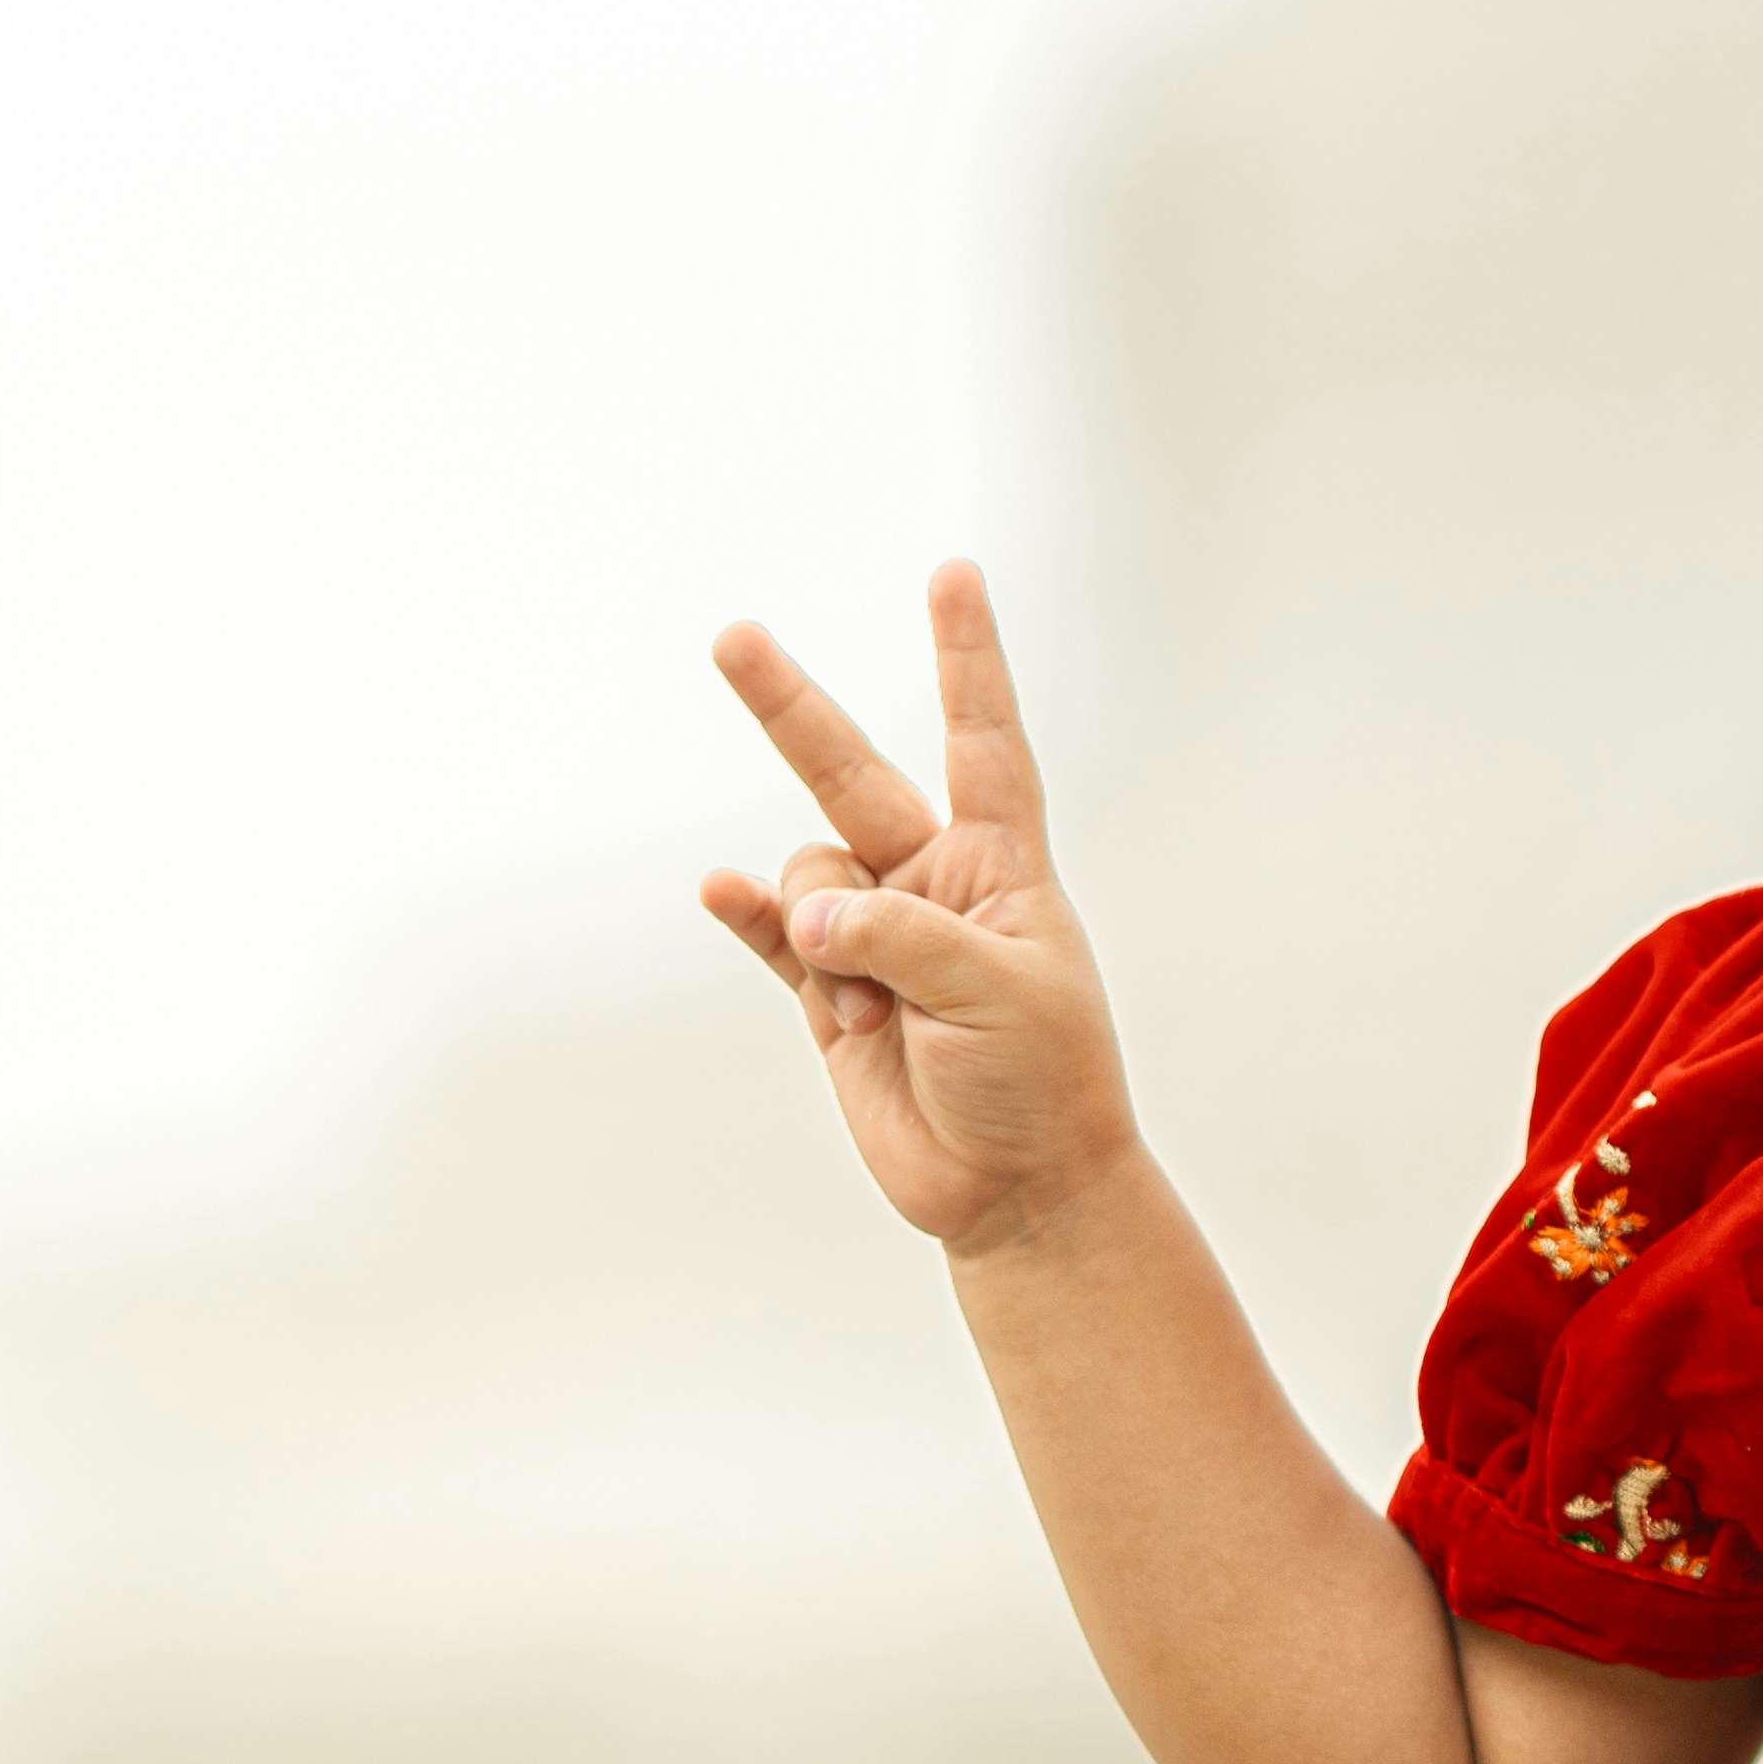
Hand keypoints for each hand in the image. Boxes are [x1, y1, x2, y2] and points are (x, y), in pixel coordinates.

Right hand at [699, 561, 1136, 1253]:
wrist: (1016, 1189)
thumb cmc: (1043, 1083)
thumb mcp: (999, 995)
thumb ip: (900, 939)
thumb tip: (805, 911)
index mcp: (1001, 868)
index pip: (984, 741)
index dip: (967, 659)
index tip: (953, 574)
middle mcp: (931, 885)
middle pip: (851, 776)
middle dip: (791, 709)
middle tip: (731, 637)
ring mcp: (872, 937)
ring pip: (808, 879)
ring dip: (822, 938)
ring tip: (874, 1017)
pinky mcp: (826, 995)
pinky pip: (771, 934)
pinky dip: (745, 914)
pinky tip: (719, 892)